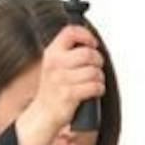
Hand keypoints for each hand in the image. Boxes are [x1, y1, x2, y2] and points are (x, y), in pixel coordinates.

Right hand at [14, 24, 105, 144]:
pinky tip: (93, 91)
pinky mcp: (69, 94)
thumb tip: (91, 42)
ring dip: (99, 78)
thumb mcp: (57, 64)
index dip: (87, 35)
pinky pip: (95, 86)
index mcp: (52, 52)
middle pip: (88, 53)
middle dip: (98, 61)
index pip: (70, 32)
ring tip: (93, 81)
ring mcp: (61, 79)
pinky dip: (99, 89)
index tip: (92, 44)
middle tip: (96, 67)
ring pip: (94, 71)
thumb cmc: (56, 87)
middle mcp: (55, 64)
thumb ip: (70, 51)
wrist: (44, 112)